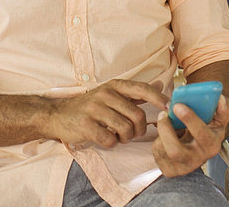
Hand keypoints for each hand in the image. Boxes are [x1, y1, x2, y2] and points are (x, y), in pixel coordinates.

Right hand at [49, 79, 167, 148]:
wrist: (59, 115)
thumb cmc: (92, 106)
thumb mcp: (113, 94)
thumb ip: (136, 93)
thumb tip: (160, 86)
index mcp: (115, 85)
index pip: (142, 89)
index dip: (158, 99)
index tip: (169, 108)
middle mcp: (105, 94)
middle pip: (137, 115)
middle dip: (139, 130)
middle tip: (133, 134)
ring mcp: (94, 109)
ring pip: (125, 129)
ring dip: (126, 138)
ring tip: (119, 136)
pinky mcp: (85, 125)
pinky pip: (109, 139)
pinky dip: (112, 144)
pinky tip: (106, 139)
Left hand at [152, 94, 228, 176]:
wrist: (198, 149)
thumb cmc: (207, 129)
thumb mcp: (219, 119)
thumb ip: (223, 107)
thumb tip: (220, 99)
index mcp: (212, 144)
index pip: (202, 135)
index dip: (191, 120)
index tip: (179, 105)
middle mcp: (197, 159)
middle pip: (176, 150)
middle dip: (167, 130)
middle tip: (164, 111)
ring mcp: (183, 167)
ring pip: (164, 149)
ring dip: (162, 130)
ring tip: (164, 117)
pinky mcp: (170, 170)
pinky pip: (158, 151)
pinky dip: (159, 137)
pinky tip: (166, 132)